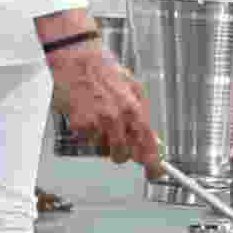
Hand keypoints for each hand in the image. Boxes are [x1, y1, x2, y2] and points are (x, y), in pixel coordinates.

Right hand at [47, 40, 160, 174]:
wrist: (78, 59)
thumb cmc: (105, 71)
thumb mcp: (133, 88)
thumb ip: (143, 115)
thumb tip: (153, 139)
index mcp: (133, 108)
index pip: (147, 145)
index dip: (153, 164)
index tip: (155, 173)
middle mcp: (116, 118)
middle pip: (123, 156)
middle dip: (122, 152)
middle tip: (118, 139)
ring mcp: (96, 123)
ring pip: (103, 150)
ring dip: (103, 141)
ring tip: (101, 117)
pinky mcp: (78, 125)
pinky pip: (86, 140)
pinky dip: (88, 132)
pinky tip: (88, 113)